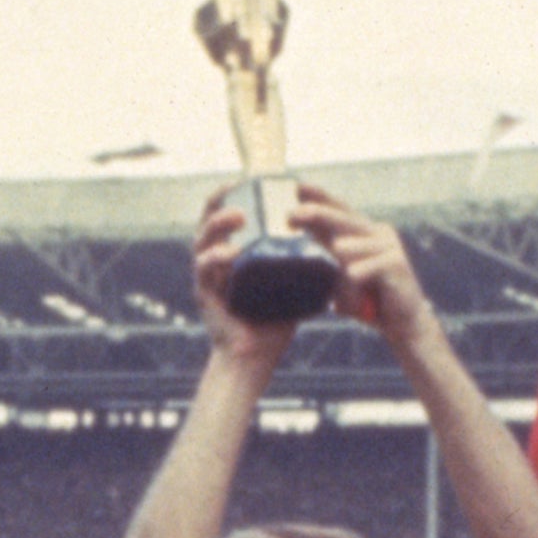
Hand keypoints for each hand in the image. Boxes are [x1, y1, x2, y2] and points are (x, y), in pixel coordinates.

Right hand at [188, 194, 295, 374]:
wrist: (255, 359)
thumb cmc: (273, 322)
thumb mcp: (291, 283)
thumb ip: (303, 260)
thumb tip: (334, 237)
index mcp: (230, 253)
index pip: (224, 214)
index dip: (232, 193)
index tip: (250, 178)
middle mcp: (213, 261)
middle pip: (207, 220)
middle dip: (221, 200)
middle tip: (239, 187)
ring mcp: (206, 276)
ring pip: (203, 240)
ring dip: (219, 224)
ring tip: (239, 217)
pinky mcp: (204, 294)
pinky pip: (205, 270)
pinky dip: (217, 259)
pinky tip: (231, 253)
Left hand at [298, 192, 432, 345]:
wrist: (404, 323)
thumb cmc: (369, 299)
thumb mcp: (342, 271)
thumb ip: (327, 250)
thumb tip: (298, 224)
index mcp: (362, 234)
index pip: (338, 210)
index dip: (319, 197)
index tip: (296, 187)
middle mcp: (377, 234)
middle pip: (345, 219)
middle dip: (318, 213)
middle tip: (293, 213)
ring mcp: (389, 247)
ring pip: (357, 244)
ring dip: (346, 254)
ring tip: (339, 255)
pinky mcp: (398, 265)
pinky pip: (373, 266)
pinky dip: (362, 271)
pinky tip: (353, 275)